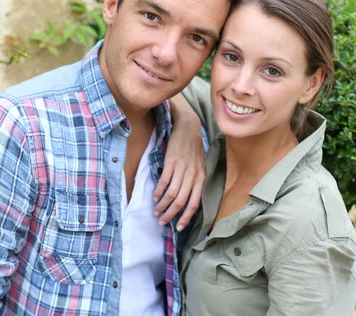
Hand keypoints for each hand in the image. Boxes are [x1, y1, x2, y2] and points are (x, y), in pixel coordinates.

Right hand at [153, 93, 205, 230]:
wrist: (189, 128)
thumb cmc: (193, 149)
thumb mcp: (200, 166)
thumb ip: (195, 182)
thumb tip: (188, 200)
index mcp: (201, 178)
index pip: (194, 204)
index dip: (186, 217)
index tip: (178, 227)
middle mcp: (193, 175)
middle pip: (182, 202)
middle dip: (171, 214)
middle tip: (162, 221)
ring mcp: (182, 168)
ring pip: (172, 193)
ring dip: (163, 204)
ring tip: (156, 210)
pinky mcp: (171, 161)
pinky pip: (165, 180)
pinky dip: (159, 191)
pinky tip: (154, 196)